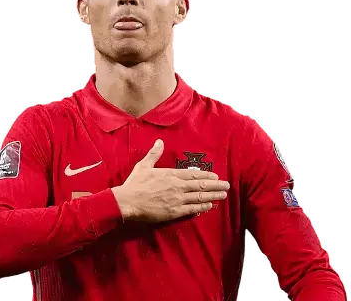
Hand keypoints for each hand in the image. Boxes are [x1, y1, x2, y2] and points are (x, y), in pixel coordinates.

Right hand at [111, 139, 229, 222]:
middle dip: (215, 185)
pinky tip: (209, 206)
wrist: (128, 201)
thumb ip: (154, 154)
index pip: (193, 174)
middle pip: (200, 185)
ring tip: (223, 195)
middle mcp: (177, 186)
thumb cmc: (135, 183)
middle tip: (226, 185)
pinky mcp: (174, 211)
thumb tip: (159, 141)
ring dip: (213, 196)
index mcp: (170, 174)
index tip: (216, 176)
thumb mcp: (143, 165)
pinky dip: (202, 207)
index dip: (206, 175)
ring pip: (199, 197)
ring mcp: (177, 199)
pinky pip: (192, 209)